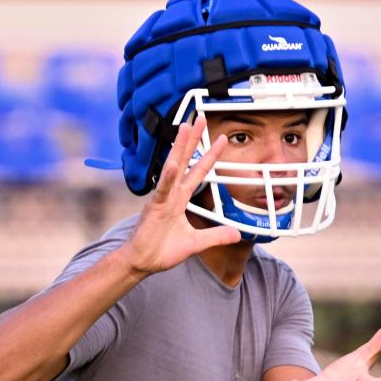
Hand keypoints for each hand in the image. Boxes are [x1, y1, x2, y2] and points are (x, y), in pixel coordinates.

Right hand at [117, 116, 240, 275]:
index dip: (210, 155)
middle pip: (185, 160)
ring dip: (179, 148)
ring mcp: (162, 198)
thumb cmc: (162, 250)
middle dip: (193, 139)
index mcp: (181, 198)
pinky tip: (174, 164)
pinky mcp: (154, 208)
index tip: (221, 138)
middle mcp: (172, 193)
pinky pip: (162, 190)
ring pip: (173, 167)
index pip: (198, 172)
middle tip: (201, 117)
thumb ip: (216, 236)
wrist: (143, 262)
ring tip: (185, 127)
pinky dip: (169, 177)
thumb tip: (237, 234)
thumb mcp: (196, 243)